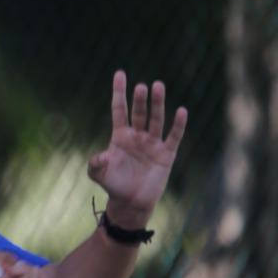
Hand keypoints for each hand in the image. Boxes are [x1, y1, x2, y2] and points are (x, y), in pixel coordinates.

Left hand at [87, 71, 187, 226]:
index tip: (120, 74)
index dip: (119, 92)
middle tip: (141, 87)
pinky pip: (173, 137)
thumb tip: (101, 156)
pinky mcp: (166, 154)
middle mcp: (137, 136)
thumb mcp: (99, 175)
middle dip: (140, 100)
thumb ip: (95, 164)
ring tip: (158, 87)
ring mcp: (152, 143)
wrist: (131, 203)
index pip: (119, 109)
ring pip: (156, 120)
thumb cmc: (114, 186)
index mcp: (120, 136)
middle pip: (139, 112)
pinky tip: (181, 111)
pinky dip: (178, 125)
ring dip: (157, 104)